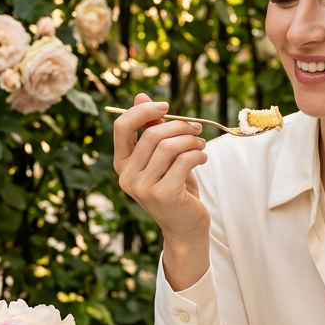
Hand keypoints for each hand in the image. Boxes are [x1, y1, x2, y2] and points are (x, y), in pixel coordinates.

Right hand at [113, 94, 209, 289]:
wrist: (185, 228)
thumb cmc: (175, 189)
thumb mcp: (162, 159)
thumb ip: (151, 129)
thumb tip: (140, 96)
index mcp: (123, 164)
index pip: (122, 127)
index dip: (143, 111)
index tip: (165, 107)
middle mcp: (127, 177)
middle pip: (152, 135)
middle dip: (180, 126)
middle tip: (197, 129)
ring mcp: (143, 188)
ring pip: (170, 146)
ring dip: (191, 141)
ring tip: (201, 145)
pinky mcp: (164, 194)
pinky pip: (184, 161)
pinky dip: (198, 154)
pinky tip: (202, 158)